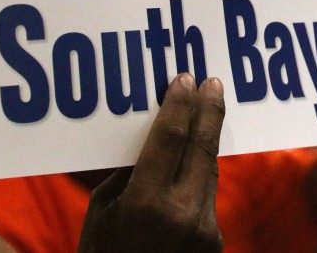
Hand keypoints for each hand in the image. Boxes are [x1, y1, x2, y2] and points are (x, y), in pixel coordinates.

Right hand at [78, 74, 224, 252]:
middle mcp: (181, 213)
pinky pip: (207, 196)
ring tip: (205, 110)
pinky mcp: (214, 241)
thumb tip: (152, 132)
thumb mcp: (102, 212)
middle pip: (203, 145)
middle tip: (212, 83)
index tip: (186, 79)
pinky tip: (193, 161)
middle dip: (209, 109)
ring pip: (209, 168)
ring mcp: (203, 229)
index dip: (179, 104)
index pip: (170, 138)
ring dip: (206, 139)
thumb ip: (129, 172)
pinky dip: (199, 176)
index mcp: (145, 203)